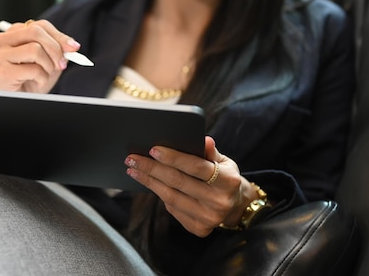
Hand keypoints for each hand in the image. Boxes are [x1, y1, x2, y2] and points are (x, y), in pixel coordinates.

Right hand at [0, 19, 81, 92]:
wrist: (20, 99)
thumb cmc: (32, 79)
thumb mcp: (49, 60)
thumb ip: (58, 49)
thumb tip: (72, 45)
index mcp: (13, 33)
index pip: (39, 25)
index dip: (59, 36)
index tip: (74, 48)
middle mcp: (2, 40)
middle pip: (35, 31)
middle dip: (55, 48)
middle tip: (62, 64)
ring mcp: (0, 55)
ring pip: (35, 49)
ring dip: (48, 66)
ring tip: (44, 76)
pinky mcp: (2, 71)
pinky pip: (33, 69)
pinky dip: (42, 79)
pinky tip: (36, 84)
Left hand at [125, 136, 257, 236]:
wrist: (236, 206)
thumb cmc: (224, 177)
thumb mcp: (224, 162)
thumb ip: (211, 152)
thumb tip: (203, 139)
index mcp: (229, 181)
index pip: (196, 167)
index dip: (173, 158)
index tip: (153, 149)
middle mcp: (219, 202)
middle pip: (178, 182)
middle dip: (152, 168)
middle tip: (133, 158)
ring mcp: (208, 218)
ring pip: (170, 196)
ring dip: (149, 181)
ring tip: (133, 169)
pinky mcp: (198, 228)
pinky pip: (172, 209)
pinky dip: (158, 193)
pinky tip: (147, 182)